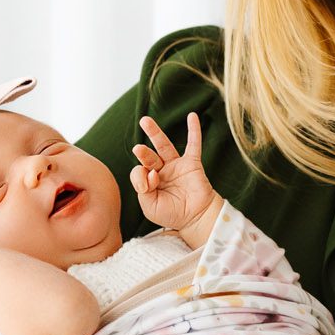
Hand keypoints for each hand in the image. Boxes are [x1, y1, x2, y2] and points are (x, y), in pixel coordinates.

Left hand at [133, 112, 218, 240]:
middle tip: (137, 149)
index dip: (141, 178)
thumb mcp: (149, 206)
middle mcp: (161, 171)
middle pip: (148, 156)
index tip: (150, 186)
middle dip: (142, 152)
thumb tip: (150, 171)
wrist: (196, 218)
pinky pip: (193, 145)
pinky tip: (192, 116)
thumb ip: (143, 189)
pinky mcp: (192, 164)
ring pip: (164, 145)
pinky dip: (194, 131)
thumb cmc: (172, 214)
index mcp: (149, 182)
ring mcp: (176, 166)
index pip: (139, 171)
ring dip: (154, 133)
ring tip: (145, 121)